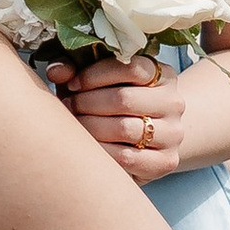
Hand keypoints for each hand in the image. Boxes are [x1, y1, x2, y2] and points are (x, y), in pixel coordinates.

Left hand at [52, 52, 184, 181]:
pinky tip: (88, 148)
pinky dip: (101, 152)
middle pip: (125, 99)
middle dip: (87, 103)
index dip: (94, 75)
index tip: (72, 84)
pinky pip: (128, 158)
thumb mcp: (93, 81)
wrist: (143, 140)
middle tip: (68, 107)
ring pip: (125, 129)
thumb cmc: (109, 103)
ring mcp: (173, 133)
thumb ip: (74, 69)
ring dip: (91, 128)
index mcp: (162, 75)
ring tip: (75, 127)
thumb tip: (56, 72)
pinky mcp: (166, 161)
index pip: (130, 68)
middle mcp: (174, 102)